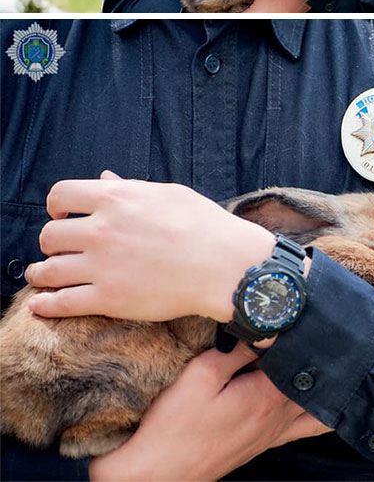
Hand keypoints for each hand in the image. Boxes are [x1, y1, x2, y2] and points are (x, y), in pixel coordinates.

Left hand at [25, 171, 274, 322]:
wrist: (224, 265)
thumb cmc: (203, 225)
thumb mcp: (168, 194)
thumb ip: (130, 188)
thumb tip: (104, 178)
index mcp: (116, 198)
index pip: (60, 194)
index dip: (57, 205)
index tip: (62, 214)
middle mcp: (102, 230)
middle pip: (49, 235)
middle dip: (53, 241)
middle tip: (62, 248)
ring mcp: (102, 266)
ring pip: (48, 269)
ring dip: (41, 272)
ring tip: (41, 274)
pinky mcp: (108, 299)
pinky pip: (61, 303)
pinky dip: (45, 305)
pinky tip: (41, 304)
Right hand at [89, 343, 330, 481]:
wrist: (158, 474)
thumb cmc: (175, 425)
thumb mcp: (201, 375)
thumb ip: (236, 350)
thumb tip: (265, 326)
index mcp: (266, 397)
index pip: (301, 357)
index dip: (308, 332)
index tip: (311, 309)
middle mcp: (278, 417)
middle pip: (312, 380)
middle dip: (321, 354)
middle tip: (324, 326)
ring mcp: (273, 434)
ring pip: (316, 407)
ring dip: (325, 384)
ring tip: (332, 358)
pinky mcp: (264, 443)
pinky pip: (305, 427)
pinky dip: (317, 411)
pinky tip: (319, 398)